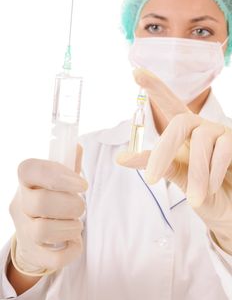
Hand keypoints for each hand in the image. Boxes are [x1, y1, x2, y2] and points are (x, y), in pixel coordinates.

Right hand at [9, 144, 87, 273]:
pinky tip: (75, 241)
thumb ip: (68, 163)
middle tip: (81, 206)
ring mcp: (23, 230)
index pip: (29, 169)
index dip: (57, 175)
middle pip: (40, 202)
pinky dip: (71, 250)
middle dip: (71, 204)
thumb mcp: (57, 178)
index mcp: (26, 181)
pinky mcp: (34, 253)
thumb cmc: (51, 198)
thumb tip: (77, 146)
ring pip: (42, 230)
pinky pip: (51, 258)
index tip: (82, 184)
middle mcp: (20, 204)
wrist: (36, 233)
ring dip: (70, 226)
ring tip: (77, 223)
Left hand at [116, 67, 231, 253]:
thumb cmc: (202, 189)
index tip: (136, 71)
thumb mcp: (178, 175)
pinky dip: (212, 174)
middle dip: (164, 150)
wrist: (228, 207)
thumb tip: (121, 157)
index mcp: (184, 131)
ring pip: (201, 142)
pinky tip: (210, 189)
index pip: (169, 102)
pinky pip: (223, 153)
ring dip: (196, 173)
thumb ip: (157, 164)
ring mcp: (221, 134)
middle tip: (151, 178)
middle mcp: (201, 127)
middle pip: (179, 122)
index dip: (155, 86)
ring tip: (194, 197)